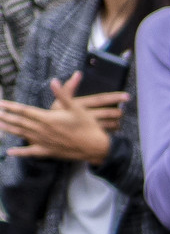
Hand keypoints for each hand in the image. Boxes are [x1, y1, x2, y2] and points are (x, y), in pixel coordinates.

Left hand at [0, 72, 115, 161]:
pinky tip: (10, 152)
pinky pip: (31, 152)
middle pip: (19, 122)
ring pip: (22, 135)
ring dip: (8, 129)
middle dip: (5, 117)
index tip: (0, 103)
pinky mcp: (49, 151)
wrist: (97, 147)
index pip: (24, 110)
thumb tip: (54, 81)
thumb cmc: (88, 126)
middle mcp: (43, 131)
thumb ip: (63, 94)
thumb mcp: (77, 108)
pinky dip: (20, 152)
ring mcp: (45, 142)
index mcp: (48, 118)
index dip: (11, 106)